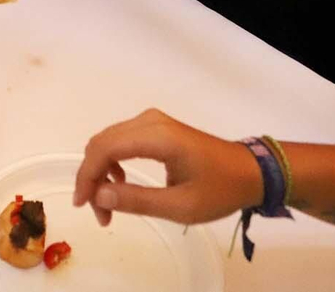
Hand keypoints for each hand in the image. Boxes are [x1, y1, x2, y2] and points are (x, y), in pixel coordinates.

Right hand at [72, 109, 261, 227]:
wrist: (250, 172)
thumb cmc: (220, 189)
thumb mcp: (181, 206)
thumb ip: (137, 201)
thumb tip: (99, 194)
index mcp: (158, 137)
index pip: (105, 148)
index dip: (87, 176)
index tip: (84, 205)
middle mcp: (150, 122)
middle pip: (102, 142)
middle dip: (92, 177)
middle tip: (100, 212)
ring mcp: (152, 121)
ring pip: (108, 141)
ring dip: (100, 171)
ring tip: (109, 205)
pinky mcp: (156, 128)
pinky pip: (121, 140)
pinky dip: (112, 163)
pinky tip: (121, 184)